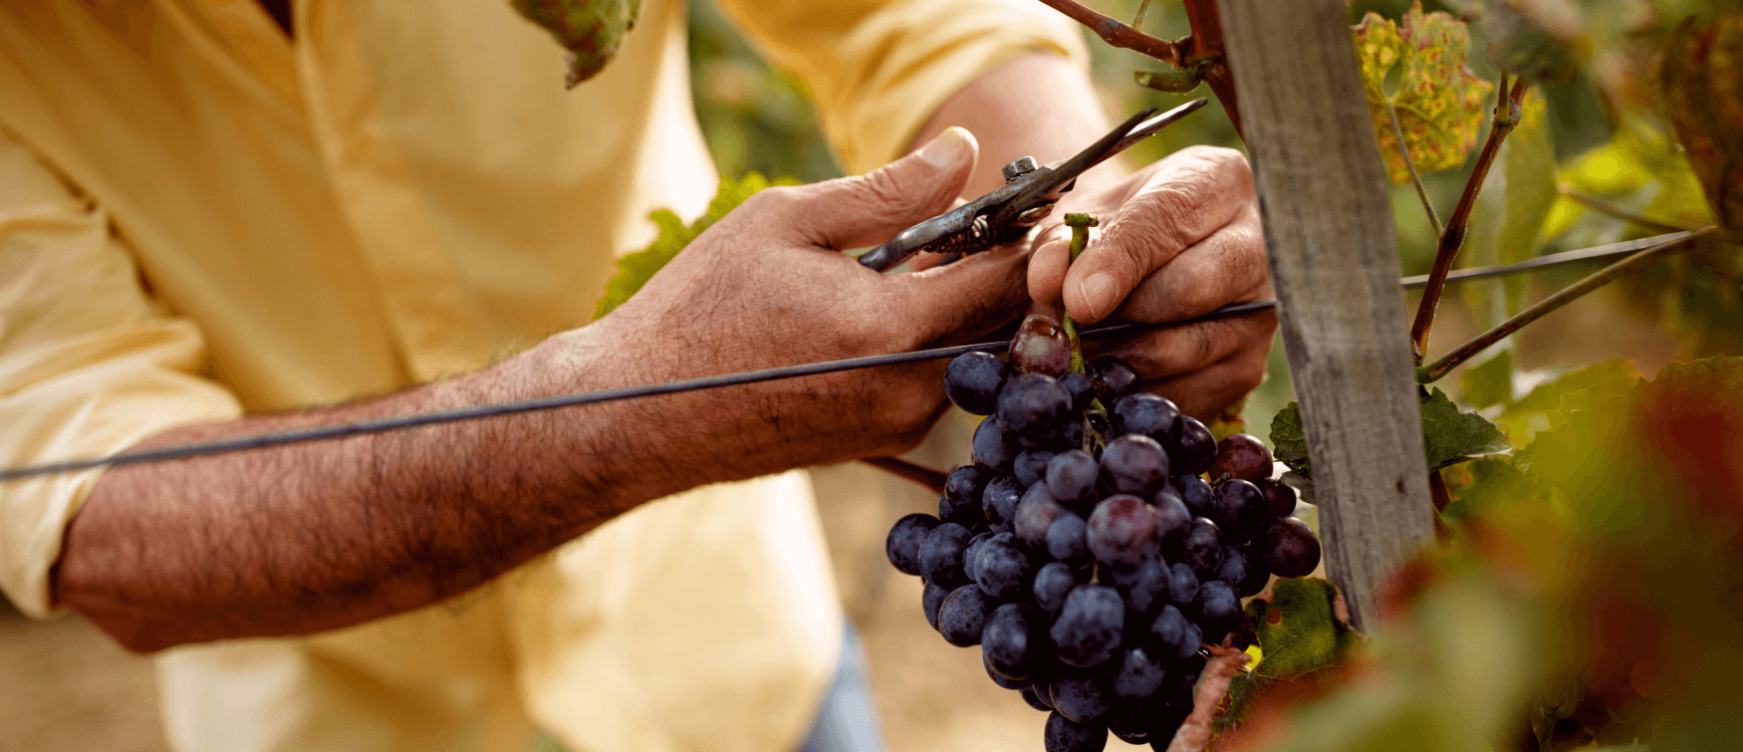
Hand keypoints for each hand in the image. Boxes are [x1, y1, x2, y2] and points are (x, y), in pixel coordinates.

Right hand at [587, 127, 1028, 483]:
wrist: (642, 411)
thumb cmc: (700, 308)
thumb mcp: (784, 222)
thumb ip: (887, 191)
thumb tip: (962, 152)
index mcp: (889, 331)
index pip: (1006, 279)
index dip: (1030, 236)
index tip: (1032, 202)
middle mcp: (909, 392)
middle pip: (1002, 323)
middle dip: (1000, 270)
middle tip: (971, 225)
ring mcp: (900, 427)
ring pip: (972, 354)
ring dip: (960, 307)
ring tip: (914, 264)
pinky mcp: (884, 444)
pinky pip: (937, 382)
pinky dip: (930, 342)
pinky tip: (882, 310)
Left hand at [1025, 146, 1274, 419]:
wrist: (1153, 261)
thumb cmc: (1115, 230)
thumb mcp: (1081, 221)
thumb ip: (1059, 245)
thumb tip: (1049, 285)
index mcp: (1215, 181)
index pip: (1167, 221)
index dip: (1117, 264)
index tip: (1077, 301)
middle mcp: (1256, 241)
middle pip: (1189, 289)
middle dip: (1120, 316)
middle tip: (1068, 332)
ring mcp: (1261, 308)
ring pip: (1190, 347)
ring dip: (1121, 360)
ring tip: (1077, 355)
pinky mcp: (1249, 365)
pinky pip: (1190, 393)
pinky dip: (1138, 394)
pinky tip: (1107, 380)